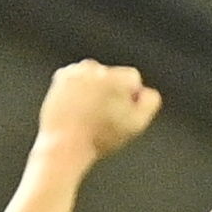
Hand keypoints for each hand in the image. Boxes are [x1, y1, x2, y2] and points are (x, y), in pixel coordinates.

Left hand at [39, 61, 159, 157]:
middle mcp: (96, 69)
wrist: (65, 142)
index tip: (122, 112)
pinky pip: (77, 79)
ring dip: (95, 90)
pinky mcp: (61, 77)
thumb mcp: (137, 124)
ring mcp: (76, 71)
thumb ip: (151, 102)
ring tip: (90, 114)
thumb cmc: (100, 136)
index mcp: (117, 78)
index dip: (131, 96)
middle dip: (111, 91)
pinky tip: (78, 108)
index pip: (133, 77)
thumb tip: (146, 91)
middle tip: (104, 116)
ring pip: (94, 77)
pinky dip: (78, 90)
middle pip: (113, 76)